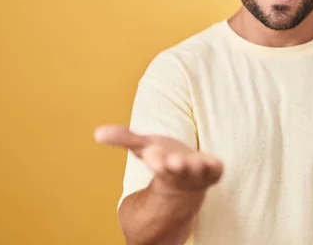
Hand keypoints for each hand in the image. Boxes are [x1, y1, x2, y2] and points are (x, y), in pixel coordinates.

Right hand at [94, 125, 223, 193]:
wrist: (186, 180)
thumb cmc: (162, 159)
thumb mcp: (143, 146)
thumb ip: (123, 138)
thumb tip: (97, 133)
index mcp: (162, 165)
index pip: (158, 163)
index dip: (156, 159)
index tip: (152, 154)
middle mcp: (180, 171)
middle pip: (176, 169)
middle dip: (174, 166)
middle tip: (172, 161)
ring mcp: (198, 172)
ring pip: (196, 171)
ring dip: (194, 167)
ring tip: (192, 161)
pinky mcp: (214, 171)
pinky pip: (216, 170)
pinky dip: (214, 166)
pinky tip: (213, 161)